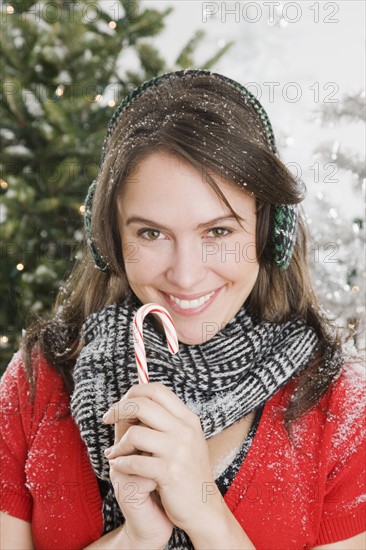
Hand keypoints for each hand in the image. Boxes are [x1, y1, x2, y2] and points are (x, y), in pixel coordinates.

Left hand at [103, 383, 221, 532]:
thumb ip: (165, 421)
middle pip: (142, 405)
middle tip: (107, 419)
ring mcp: (179, 451)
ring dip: (118, 444)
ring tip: (114, 453)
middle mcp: (185, 430)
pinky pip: (134, 462)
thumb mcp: (184, 440)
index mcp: (188, 419)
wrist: (203, 508)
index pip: (156, 390)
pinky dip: (121, 463)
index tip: (120, 404)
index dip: (134, 393)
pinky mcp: (170, 472)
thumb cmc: (187, 473)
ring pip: (135, 433)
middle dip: (119, 410)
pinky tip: (118, 466)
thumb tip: (132, 403)